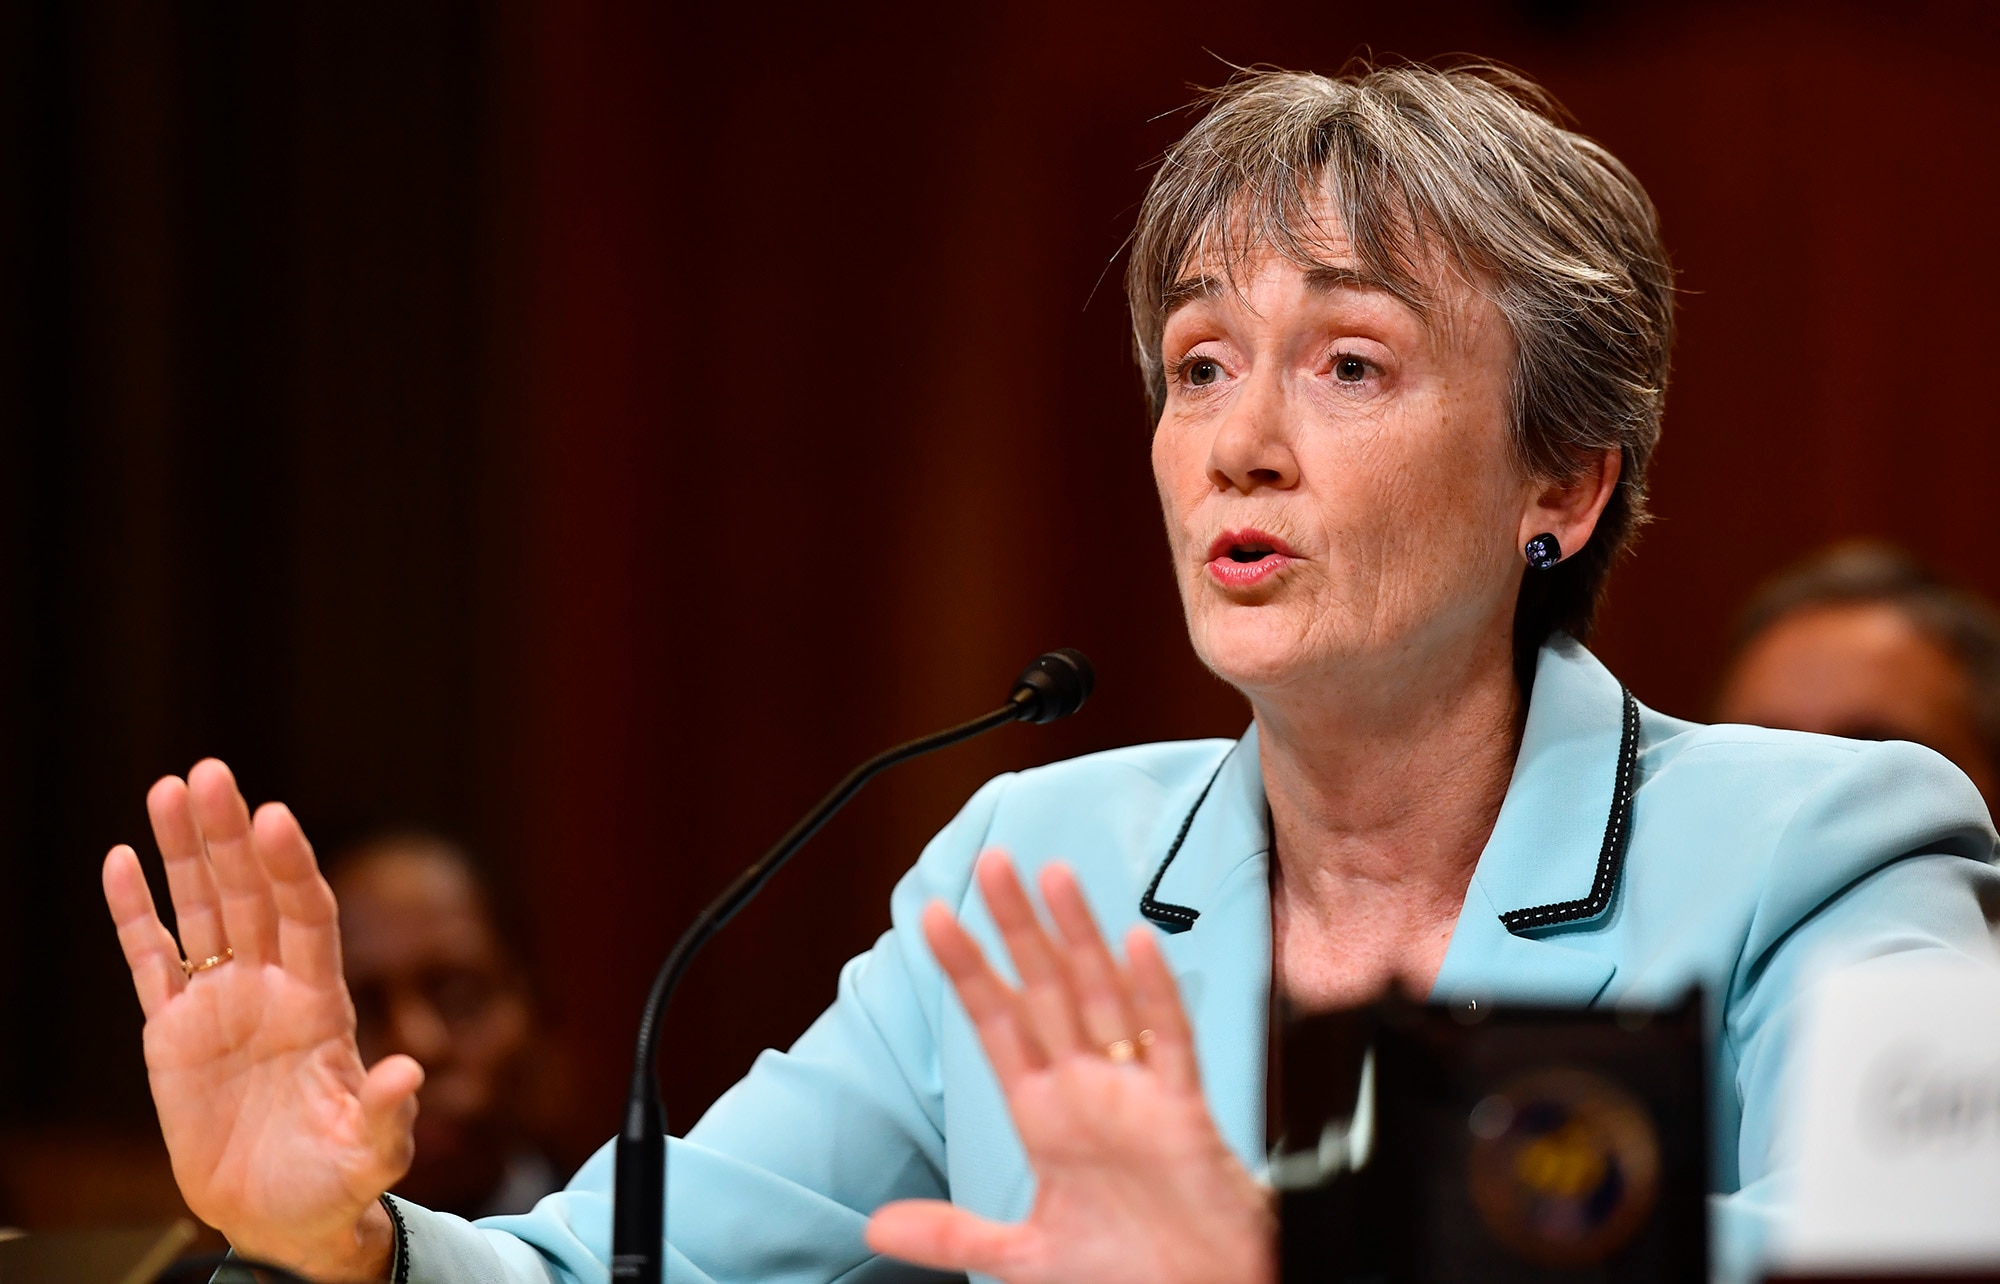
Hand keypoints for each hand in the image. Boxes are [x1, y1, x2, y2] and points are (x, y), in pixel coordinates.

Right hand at [101, 760, 416, 1280]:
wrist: (283, 1214)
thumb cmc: (338, 1181)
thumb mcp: (373, 1154)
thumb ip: (387, 1114)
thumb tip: (408, 1073)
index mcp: (322, 1005)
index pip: (308, 918)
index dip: (292, 868)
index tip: (275, 817)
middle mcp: (272, 989)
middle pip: (251, 896)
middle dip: (231, 836)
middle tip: (212, 773)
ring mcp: (221, 1005)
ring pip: (201, 912)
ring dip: (185, 852)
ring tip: (171, 787)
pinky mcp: (172, 1033)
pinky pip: (150, 960)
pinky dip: (134, 912)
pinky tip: (122, 860)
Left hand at [865, 853, 1274, 1283]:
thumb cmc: (1129, 1274)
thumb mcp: (1025, 1257)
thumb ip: (953, 1233)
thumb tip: (878, 1227)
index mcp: (1045, 1116)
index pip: (996, 1024)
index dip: (967, 970)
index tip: (934, 917)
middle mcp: (1087, 1090)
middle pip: (1044, 991)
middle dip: (1017, 928)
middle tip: (990, 864)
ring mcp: (1135, 1093)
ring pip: (1103, 996)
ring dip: (1078, 938)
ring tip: (1053, 878)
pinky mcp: (1182, 1113)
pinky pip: (1168, 1043)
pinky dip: (1152, 995)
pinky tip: (1134, 947)